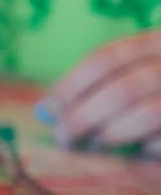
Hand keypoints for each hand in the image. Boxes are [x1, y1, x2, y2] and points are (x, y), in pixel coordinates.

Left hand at [38, 31, 160, 156]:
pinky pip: (160, 141)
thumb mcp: (123, 82)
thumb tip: (45, 110)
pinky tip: (134, 150)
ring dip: (109, 134)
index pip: (108, 57)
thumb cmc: (147, 99)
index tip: (46, 110)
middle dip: (83, 117)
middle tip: (64, 137)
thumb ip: (92, 90)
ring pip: (145, 115)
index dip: (72, 85)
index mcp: (157, 43)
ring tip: (94, 144)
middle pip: (122, 89)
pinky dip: (142, 149)